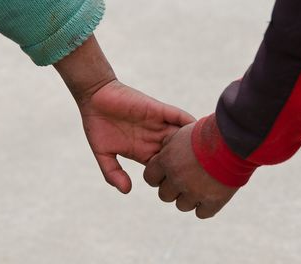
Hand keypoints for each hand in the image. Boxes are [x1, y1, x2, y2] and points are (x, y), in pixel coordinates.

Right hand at [79, 80, 194, 193]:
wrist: (94, 97)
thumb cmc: (97, 125)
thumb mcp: (103, 154)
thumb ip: (112, 172)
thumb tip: (126, 191)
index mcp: (143, 152)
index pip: (164, 168)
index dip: (173, 178)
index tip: (182, 189)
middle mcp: (154, 139)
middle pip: (177, 155)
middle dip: (188, 164)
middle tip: (200, 175)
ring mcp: (158, 125)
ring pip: (181, 136)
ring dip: (192, 145)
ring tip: (205, 156)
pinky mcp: (158, 110)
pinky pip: (178, 116)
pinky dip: (189, 123)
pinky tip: (198, 134)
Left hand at [143, 123, 238, 218]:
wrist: (234, 139)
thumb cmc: (209, 132)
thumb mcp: (184, 132)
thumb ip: (170, 145)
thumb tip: (164, 151)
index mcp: (167, 161)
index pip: (150, 178)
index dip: (159, 176)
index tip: (168, 173)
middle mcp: (177, 179)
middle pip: (164, 195)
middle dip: (173, 188)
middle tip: (186, 179)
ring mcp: (194, 192)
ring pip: (182, 205)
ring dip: (189, 198)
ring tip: (201, 186)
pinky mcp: (213, 201)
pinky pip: (202, 213)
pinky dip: (205, 206)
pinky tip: (211, 195)